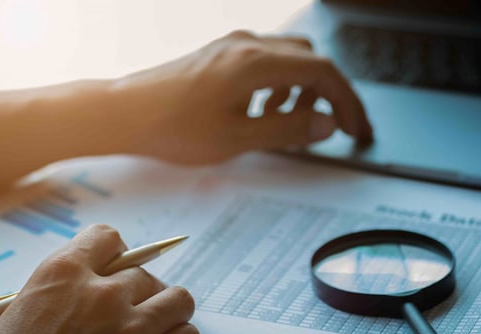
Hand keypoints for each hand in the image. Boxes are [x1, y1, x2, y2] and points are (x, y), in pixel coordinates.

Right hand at [0, 225, 200, 333]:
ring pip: (178, 300)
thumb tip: (90, 285)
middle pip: (145, 275)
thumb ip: (60, 292)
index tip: (117, 270)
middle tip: (129, 316)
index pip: (108, 238)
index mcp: (61, 273)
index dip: (116, 254)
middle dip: (139, 294)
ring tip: (156, 329)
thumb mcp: (17, 313)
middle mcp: (100, 294)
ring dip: (169, 313)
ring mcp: (128, 330)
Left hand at [111, 30, 372, 163]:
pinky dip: (279, 88)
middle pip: (310, 61)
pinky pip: (266, 65)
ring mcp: (233, 48)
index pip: (322, 72)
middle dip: (329, 94)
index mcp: (256, 63)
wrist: (124, 114)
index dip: (346, 102)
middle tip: (337, 127)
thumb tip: (325, 124)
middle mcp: (248, 46)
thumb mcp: (238, 139)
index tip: (356, 129)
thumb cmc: (173, 128)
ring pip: (289, 61)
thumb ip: (287, 130)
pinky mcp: (221, 57)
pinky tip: (265, 113)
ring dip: (302, 92)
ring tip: (293, 126)